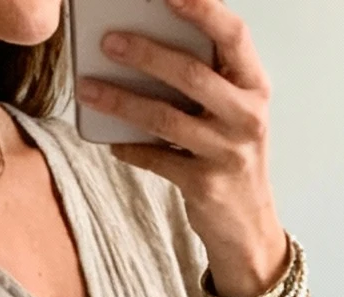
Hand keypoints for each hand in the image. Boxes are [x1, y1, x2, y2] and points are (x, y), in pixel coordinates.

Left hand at [78, 0, 287, 296]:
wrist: (248, 226)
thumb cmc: (232, 153)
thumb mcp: (232, 109)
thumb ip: (207, 76)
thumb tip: (144, 39)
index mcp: (255, 86)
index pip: (234, 35)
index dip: (202, 8)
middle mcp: (247, 117)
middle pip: (192, 74)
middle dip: (146, 53)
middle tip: (108, 40)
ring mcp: (227, 153)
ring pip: (166, 118)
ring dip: (122, 100)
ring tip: (88, 87)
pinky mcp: (205, 185)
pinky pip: (157, 159)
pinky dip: (130, 147)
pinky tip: (111, 140)